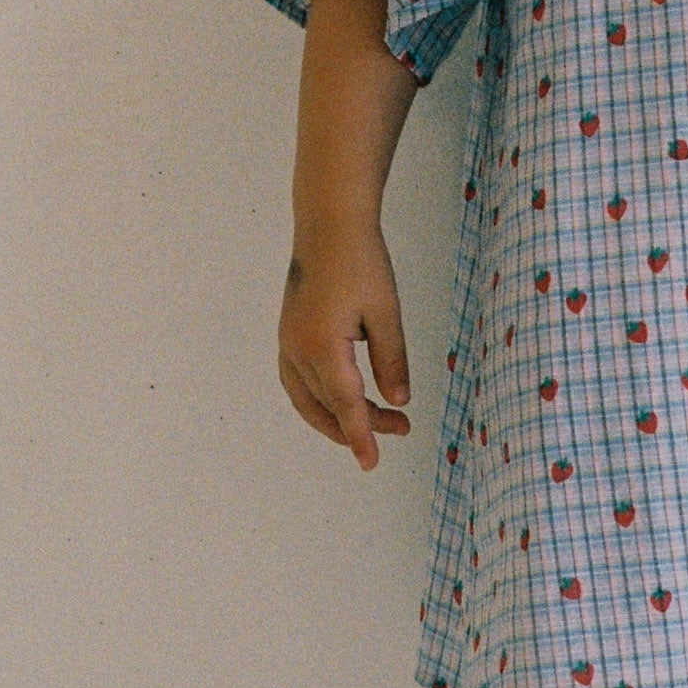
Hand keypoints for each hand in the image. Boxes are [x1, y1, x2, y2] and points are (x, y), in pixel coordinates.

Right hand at [277, 227, 413, 470]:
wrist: (328, 224)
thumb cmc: (362, 261)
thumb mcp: (386, 311)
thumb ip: (392, 359)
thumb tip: (398, 400)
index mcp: (322, 346)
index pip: (344, 405)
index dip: (361, 436)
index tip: (372, 463)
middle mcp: (296, 350)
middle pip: (326, 406)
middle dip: (358, 426)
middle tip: (400, 428)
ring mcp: (287, 343)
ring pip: (306, 400)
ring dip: (336, 417)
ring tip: (373, 422)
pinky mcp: (287, 335)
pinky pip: (298, 383)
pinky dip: (319, 401)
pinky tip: (342, 401)